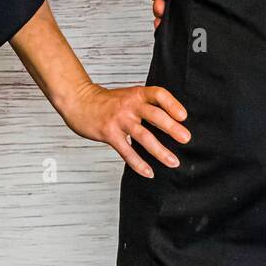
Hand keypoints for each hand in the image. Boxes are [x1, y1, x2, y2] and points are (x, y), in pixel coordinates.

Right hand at [60, 81, 189, 178]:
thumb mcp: (129, 95)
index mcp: (137, 93)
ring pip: (143, 136)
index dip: (173, 104)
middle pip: (155, 115)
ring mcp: (119, 120)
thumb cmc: (108, 101)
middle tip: (186, 138)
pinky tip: (149, 172)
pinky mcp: (109, 134)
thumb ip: (146, 104)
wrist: (79, 101)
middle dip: (172, 128)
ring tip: (173, 161)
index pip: (159, 94)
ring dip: (160, 151)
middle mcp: (130, 105)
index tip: (184, 116)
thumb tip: (171, 119)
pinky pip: (126, 151)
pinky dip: (138, 163)